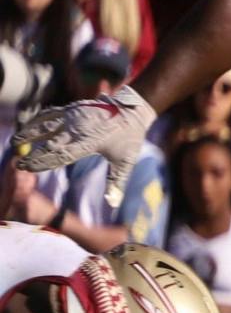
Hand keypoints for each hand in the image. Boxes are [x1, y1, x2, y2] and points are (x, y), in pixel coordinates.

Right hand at [11, 84, 157, 210]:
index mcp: (89, 143)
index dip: (42, 162)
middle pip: (49, 142)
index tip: (28, 168)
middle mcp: (78, 129)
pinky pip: (50, 113)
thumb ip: (116, 182)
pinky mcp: (73, 107)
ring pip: (45, 125)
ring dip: (28, 133)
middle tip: (18, 161)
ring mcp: (74, 116)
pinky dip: (37, 119)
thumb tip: (112, 204)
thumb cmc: (129, 137)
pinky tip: (28, 126)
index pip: (60, 155)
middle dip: (31, 152)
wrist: (133, 110)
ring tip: (15, 142)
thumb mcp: (126, 161)